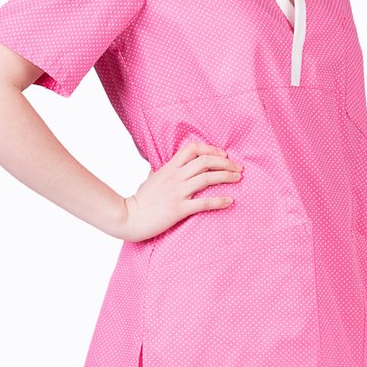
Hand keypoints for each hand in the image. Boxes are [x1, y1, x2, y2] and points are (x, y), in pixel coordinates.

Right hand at [111, 141, 240, 241]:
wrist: (128, 217)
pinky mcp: (179, 209)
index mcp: (169, 168)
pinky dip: (219, 201)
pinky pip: (203, 203)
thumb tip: (157, 167)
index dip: (210, 149)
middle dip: (225, 163)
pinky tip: (230, 201)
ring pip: (207, 178)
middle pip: (205, 161)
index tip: (222, 155)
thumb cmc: (139, 200)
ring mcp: (178, 192)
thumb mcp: (149, 179)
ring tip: (238, 178)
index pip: (192, 149)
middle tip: (238, 168)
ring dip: (226, 177)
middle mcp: (175, 177)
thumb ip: (158, 171)